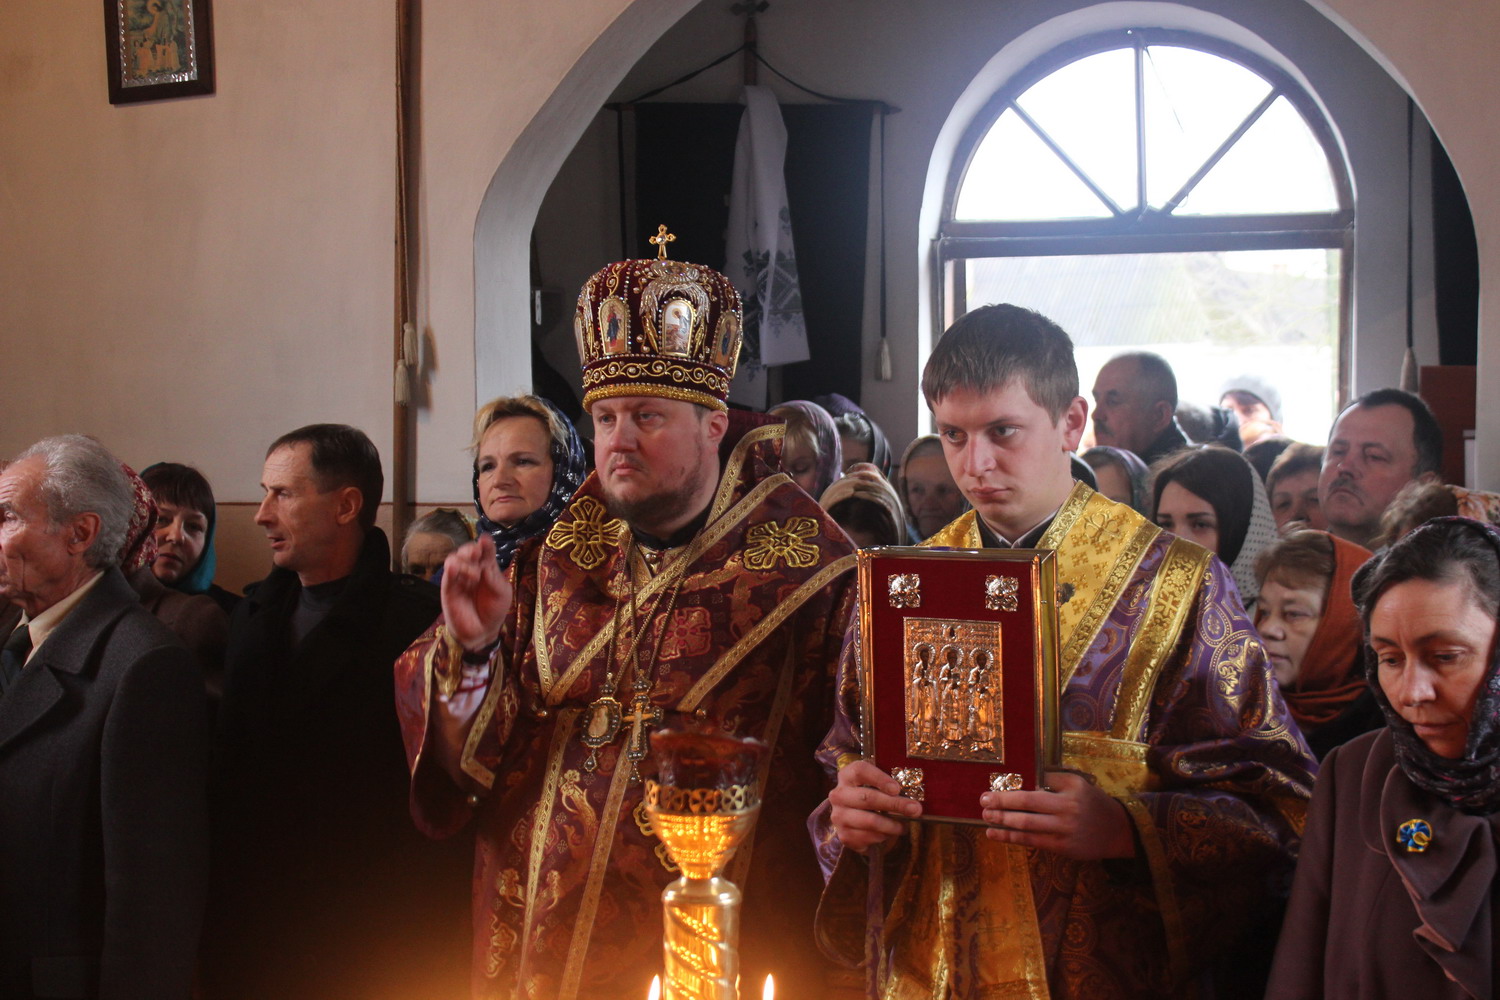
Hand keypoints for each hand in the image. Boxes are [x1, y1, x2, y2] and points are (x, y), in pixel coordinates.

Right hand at [439, 535, 512, 651]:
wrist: (482, 632)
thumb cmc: (494, 610)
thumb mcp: (502, 593)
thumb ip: (494, 578)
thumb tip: (485, 563)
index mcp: (487, 567)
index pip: (485, 551)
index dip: (485, 544)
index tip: (485, 539)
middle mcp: (472, 569)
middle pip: (467, 551)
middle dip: (471, 549)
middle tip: (477, 553)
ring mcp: (459, 578)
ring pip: (454, 559)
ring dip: (463, 561)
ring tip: (474, 574)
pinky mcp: (448, 589)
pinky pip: (447, 576)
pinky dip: (450, 569)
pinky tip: (454, 568)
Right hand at [827, 759, 920, 852]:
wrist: (852, 815)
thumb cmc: (870, 794)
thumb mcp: (877, 784)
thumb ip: (891, 785)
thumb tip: (914, 799)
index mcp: (847, 775)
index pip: (860, 771)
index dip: (879, 779)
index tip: (897, 789)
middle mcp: (839, 795)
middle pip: (868, 798)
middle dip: (895, 804)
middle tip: (915, 809)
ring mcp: (839, 816)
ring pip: (870, 821)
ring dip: (892, 825)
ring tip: (904, 826)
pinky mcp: (844, 835)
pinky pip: (868, 837)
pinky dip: (883, 836)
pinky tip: (889, 833)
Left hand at [979, 771, 1135, 859]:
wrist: (1118, 830)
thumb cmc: (1093, 803)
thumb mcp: (1079, 784)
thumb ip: (1055, 780)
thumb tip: (1024, 779)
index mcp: (1071, 790)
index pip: (1038, 785)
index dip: (1015, 787)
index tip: (995, 784)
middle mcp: (1068, 810)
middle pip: (1029, 805)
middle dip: (1003, 801)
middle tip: (983, 799)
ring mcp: (1064, 831)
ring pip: (1027, 825)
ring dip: (1003, 821)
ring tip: (985, 815)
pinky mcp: (1062, 848)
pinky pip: (1032, 841)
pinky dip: (1011, 837)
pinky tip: (995, 833)